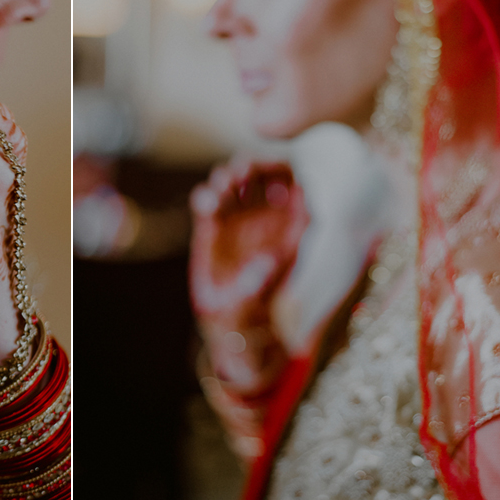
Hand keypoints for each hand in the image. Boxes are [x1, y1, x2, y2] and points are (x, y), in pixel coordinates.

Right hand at [189, 159, 306, 397]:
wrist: (230, 330)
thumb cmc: (250, 322)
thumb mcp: (254, 310)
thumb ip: (259, 286)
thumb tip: (268, 259)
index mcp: (289, 237)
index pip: (295, 195)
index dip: (286, 178)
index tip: (274, 174)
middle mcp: (265, 224)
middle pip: (264, 181)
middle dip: (252, 169)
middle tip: (239, 172)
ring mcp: (238, 224)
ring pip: (236, 188)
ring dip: (227, 180)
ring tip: (220, 187)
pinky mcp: (212, 229)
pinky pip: (209, 205)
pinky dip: (206, 198)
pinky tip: (204, 203)